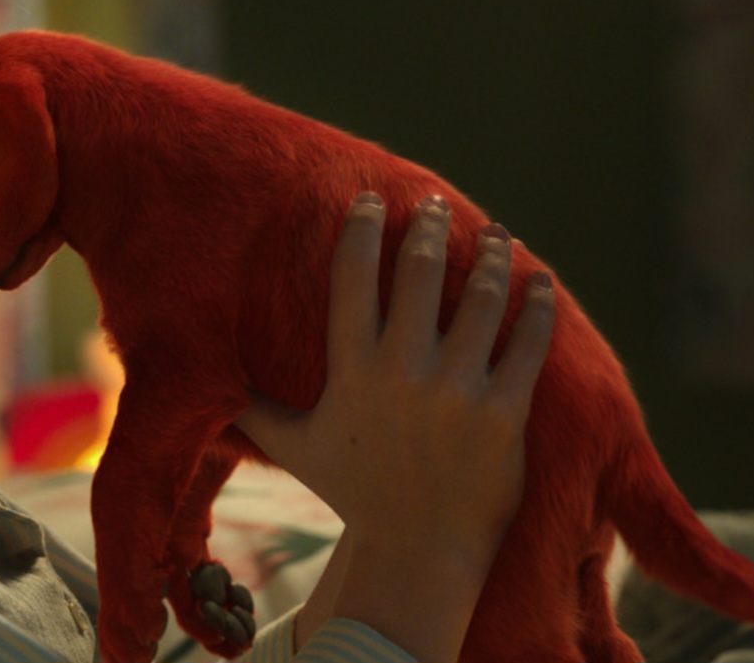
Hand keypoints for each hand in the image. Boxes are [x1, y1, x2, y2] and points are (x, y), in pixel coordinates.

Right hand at [234, 192, 555, 661]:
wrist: (416, 554)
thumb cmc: (354, 496)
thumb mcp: (297, 448)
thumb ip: (257, 410)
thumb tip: (212, 387)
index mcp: (353, 372)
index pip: (353, 279)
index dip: (362, 231)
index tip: (371, 199)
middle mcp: (403, 373)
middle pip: (419, 274)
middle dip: (427, 228)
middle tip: (433, 204)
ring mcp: (458, 392)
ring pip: (479, 300)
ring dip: (490, 255)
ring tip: (495, 231)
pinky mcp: (504, 414)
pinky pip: (528, 345)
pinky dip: (538, 306)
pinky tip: (541, 281)